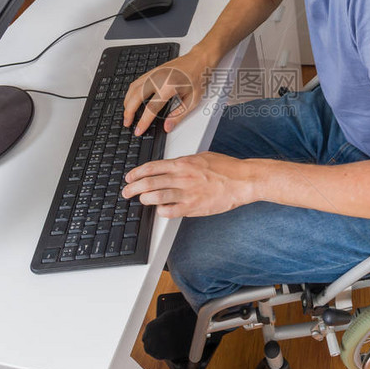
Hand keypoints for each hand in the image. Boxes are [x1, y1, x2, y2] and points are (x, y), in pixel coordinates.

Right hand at [122, 49, 209, 134]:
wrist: (199, 60)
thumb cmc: (198, 77)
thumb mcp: (193, 100)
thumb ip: (178, 115)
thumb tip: (167, 126)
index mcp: (169, 87)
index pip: (151, 108)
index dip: (143, 122)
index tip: (138, 130)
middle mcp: (158, 78)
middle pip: (136, 97)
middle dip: (129, 112)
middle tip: (127, 123)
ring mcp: (154, 73)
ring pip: (133, 88)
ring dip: (127, 102)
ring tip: (127, 114)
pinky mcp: (153, 70)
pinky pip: (137, 81)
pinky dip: (130, 92)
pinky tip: (131, 99)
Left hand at [122, 152, 255, 217]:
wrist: (243, 180)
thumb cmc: (226, 168)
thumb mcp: (201, 157)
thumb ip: (184, 163)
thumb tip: (170, 167)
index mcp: (183, 163)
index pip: (152, 167)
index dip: (137, 173)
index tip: (129, 177)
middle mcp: (182, 177)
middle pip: (149, 182)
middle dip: (133, 188)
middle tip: (126, 192)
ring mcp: (187, 193)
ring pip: (156, 196)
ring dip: (144, 199)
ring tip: (141, 200)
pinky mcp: (193, 207)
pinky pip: (170, 211)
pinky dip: (161, 211)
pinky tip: (161, 210)